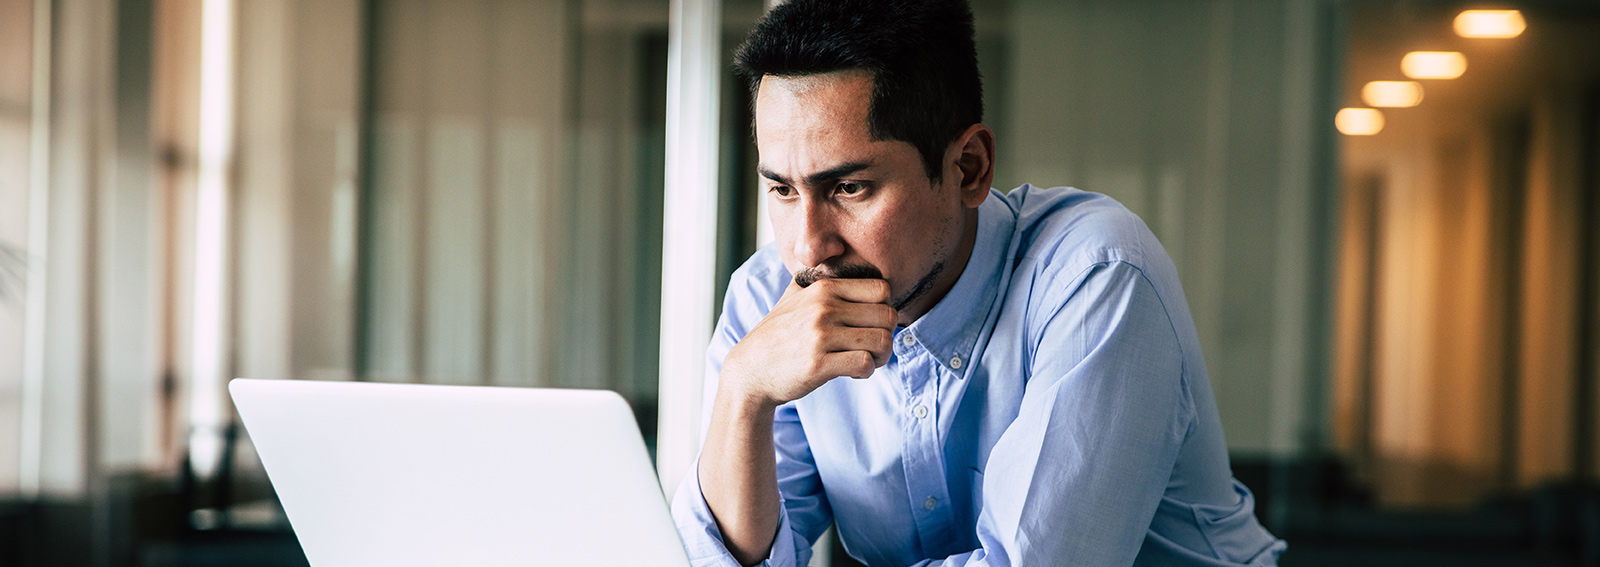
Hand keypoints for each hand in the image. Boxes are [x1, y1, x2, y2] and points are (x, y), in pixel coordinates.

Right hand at [720, 278, 897, 408]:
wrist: (750, 370)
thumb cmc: (777, 335)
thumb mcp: (792, 297)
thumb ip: (814, 277)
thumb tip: (831, 250)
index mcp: (823, 288)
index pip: (881, 288)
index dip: (884, 308)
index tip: (871, 324)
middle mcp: (823, 308)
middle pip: (888, 316)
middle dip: (887, 335)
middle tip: (873, 348)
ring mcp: (820, 336)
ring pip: (881, 341)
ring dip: (880, 356)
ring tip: (865, 360)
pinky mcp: (818, 364)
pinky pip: (864, 363)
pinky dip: (865, 371)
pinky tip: (851, 372)